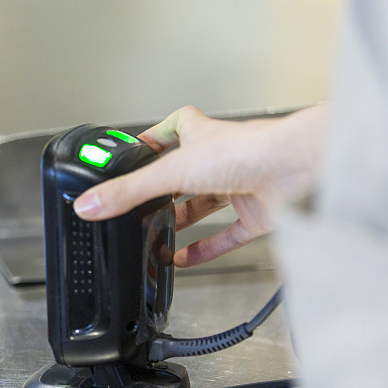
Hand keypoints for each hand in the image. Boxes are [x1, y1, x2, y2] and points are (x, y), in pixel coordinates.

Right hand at [72, 105, 326, 266]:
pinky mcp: (257, 213)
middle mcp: (222, 159)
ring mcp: (241, 185)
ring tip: (158, 237)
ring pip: (206, 204)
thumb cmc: (248, 151)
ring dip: (183, 221)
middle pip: (187, 173)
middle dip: (165, 192)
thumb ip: (129, 191)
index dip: (154, 138)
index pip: (174, 127)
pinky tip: (186, 260)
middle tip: (142, 208)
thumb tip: (89, 203)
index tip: (135, 151)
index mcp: (201, 136)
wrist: (298, 169)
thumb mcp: (172, 171)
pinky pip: (227, 235)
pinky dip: (206, 248)